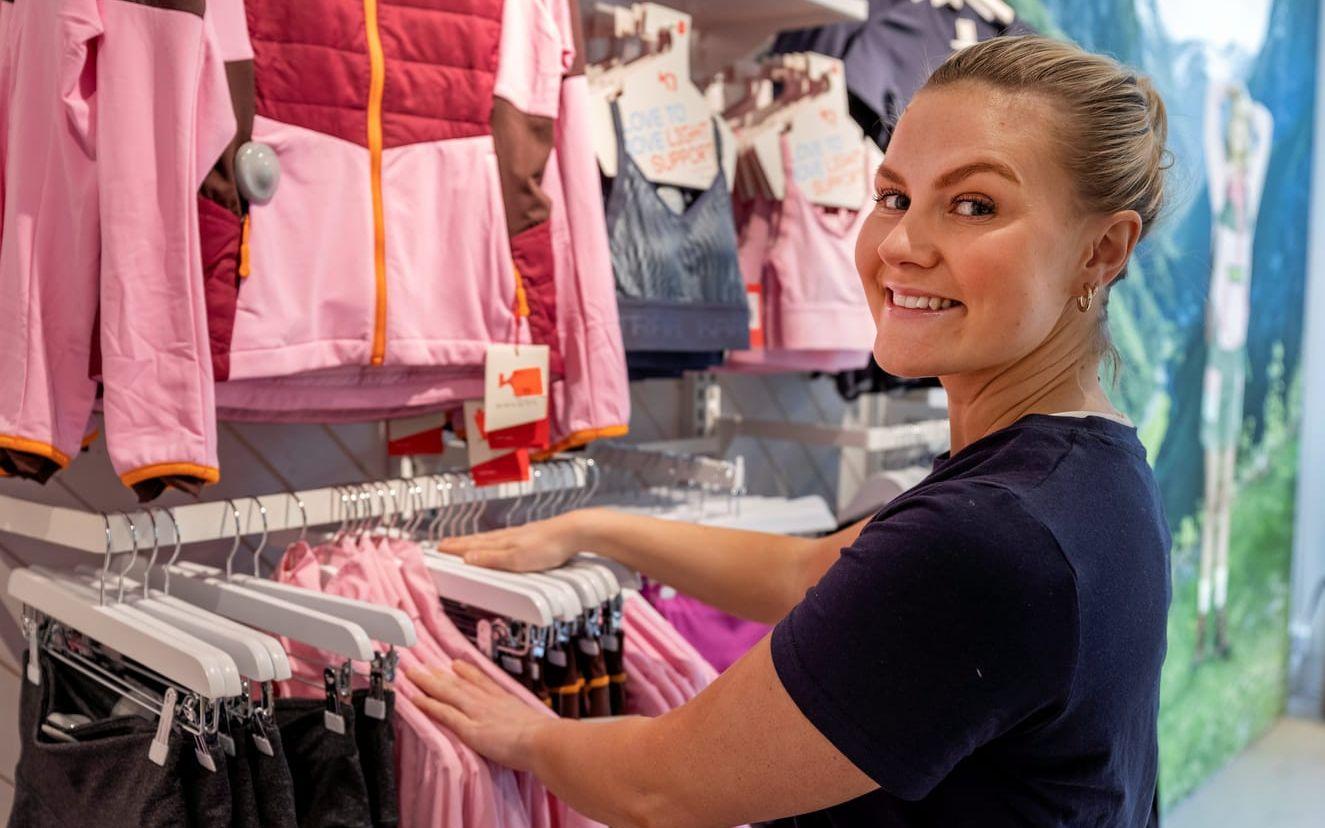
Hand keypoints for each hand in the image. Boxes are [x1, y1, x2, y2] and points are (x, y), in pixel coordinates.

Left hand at [407, 661, 550, 771]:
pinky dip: (429, 704)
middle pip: (460, 683)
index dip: (467, 672)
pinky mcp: (469, 728)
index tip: (456, 665)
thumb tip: (535, 729)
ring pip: (447, 693)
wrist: (543, 740)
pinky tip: (416, 699)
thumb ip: (528, 722)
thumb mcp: (537, 721)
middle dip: (441, 674)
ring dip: (428, 682)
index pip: (481, 682)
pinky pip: (444, 713)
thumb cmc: (545, 737)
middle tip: (425, 665)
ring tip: (412, 674)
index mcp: (505, 700)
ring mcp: (477, 713)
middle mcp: (488, 702)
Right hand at [435, 509, 593, 571]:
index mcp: (501, 541)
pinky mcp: (532, 537)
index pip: (472, 545)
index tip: (439, 548)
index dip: (455, 548)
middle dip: (460, 543)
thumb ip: (491, 558)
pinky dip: (493, 541)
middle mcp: (508, 536)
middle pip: (479, 540)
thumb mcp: (516, 558)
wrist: (574, 532)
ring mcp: (520, 535)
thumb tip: (467, 558)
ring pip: (491, 539)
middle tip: (445, 544)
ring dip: (475, 541)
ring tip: (466, 543)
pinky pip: (505, 539)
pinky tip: (499, 543)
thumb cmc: (548, 546)